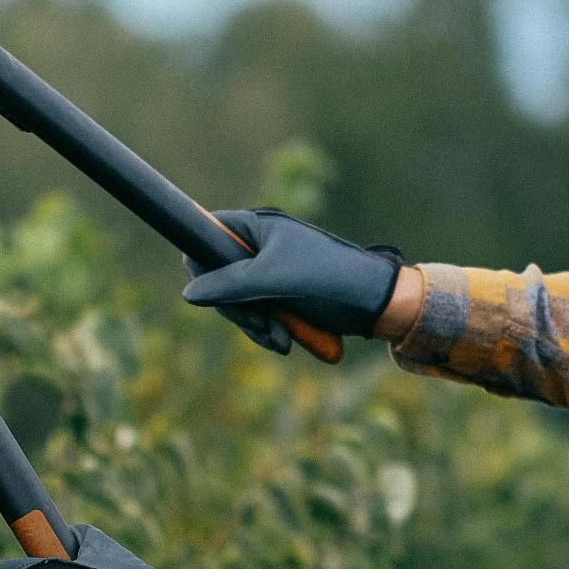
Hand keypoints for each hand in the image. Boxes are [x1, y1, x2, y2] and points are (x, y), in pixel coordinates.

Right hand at [183, 209, 402, 353]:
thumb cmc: (329, 279)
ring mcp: (273, 272)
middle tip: (258, 323)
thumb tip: (189, 293)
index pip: (210, 232)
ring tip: (280, 339)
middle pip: (221, 276)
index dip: (203, 260)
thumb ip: (229, 285)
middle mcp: (263, 246)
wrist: (378, 302)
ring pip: (240, 301)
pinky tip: (286, 342)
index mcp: (260, 226)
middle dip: (237, 307)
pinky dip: (269, 330)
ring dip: (256, 325)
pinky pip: (260, 314)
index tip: (208, 288)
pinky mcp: (285, 296)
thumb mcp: (274, 280)